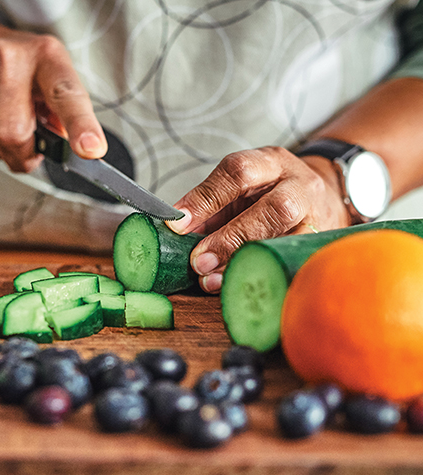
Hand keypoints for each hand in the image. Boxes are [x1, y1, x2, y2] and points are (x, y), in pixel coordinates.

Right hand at [0, 18, 105, 171]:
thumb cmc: (26, 73)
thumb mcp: (57, 82)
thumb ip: (69, 118)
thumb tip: (72, 151)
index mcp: (48, 58)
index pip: (66, 97)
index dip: (80, 127)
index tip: (90, 149)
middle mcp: (8, 59)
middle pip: (13, 135)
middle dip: (24, 158)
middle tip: (31, 153)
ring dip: (1, 151)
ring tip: (6, 126)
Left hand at [166, 146, 349, 292]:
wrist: (322, 196)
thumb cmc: (271, 193)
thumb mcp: (242, 189)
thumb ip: (212, 208)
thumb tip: (177, 234)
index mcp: (271, 163)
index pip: (237, 172)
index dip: (205, 199)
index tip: (178, 224)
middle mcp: (299, 185)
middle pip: (273, 208)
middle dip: (230, 238)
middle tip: (199, 261)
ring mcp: (317, 216)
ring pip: (287, 239)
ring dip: (244, 262)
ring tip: (212, 280)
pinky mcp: (321, 244)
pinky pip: (292, 263)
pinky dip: (261, 276)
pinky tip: (240, 286)